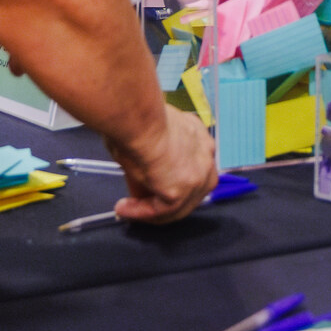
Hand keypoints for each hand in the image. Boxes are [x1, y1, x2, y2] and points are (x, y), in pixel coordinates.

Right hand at [107, 107, 216, 224]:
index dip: (169, 178)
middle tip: (137, 200)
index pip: (190, 165)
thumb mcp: (150, 134)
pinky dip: (141, 213)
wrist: (138, 119)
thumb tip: (140, 171)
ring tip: (126, 209)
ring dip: (150, 210)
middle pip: (189, 189)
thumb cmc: (138, 117)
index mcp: (199, 136)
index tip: (148, 182)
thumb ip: (153, 154)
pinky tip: (124, 208)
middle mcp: (206, 156)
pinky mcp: (183, 193)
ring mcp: (198, 177)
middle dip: (162, 198)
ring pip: (177, 204)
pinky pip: (161, 211)